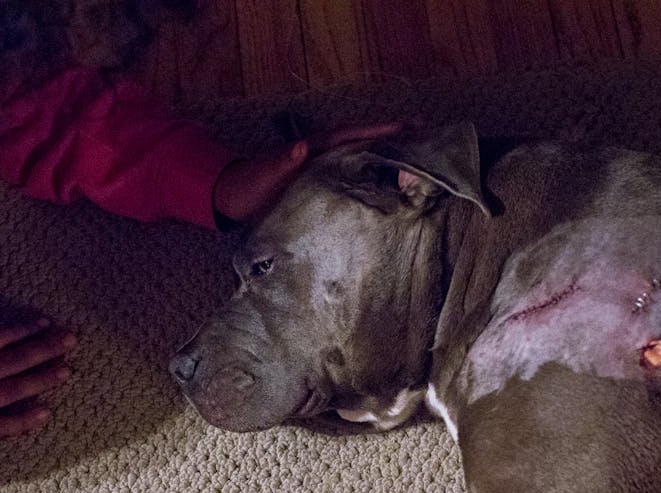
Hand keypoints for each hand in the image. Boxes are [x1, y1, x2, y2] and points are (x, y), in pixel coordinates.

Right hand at [0, 319, 75, 458]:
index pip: (1, 335)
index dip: (26, 328)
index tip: (47, 324)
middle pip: (17, 359)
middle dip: (47, 348)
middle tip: (72, 341)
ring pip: (16, 389)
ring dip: (43, 379)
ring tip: (66, 372)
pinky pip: (3, 426)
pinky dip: (25, 420)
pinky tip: (45, 414)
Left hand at [212, 122, 404, 225]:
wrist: (233, 198)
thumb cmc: (249, 185)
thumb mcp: (265, 175)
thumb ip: (282, 162)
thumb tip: (301, 147)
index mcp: (315, 147)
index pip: (353, 134)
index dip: (380, 130)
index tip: (409, 127)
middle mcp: (323, 153)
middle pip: (366, 140)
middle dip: (395, 137)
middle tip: (428, 134)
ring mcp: (324, 167)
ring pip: (363, 156)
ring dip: (389, 154)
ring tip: (419, 155)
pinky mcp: (322, 181)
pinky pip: (354, 173)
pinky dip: (374, 173)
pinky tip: (390, 182)